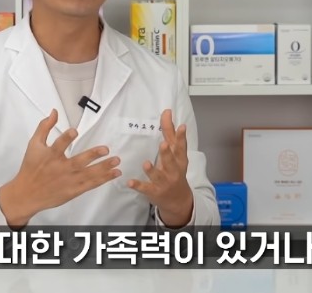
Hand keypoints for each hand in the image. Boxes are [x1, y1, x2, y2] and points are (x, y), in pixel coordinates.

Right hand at [0, 109, 121, 228]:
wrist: (27, 193)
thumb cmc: (31, 167)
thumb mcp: (34, 144)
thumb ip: (44, 127)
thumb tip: (54, 112)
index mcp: (50, 156)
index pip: (59, 145)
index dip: (66, 137)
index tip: (74, 131)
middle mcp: (61, 168)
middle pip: (78, 161)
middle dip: (92, 155)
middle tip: (105, 149)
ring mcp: (69, 180)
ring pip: (89, 174)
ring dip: (104, 167)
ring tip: (116, 160)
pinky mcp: (74, 190)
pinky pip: (91, 184)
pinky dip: (103, 179)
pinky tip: (114, 173)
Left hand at [127, 109, 193, 227]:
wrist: (178, 200)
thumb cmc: (176, 171)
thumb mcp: (176, 154)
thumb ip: (170, 134)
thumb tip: (167, 112)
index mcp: (179, 160)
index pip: (181, 147)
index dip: (181, 137)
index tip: (181, 126)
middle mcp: (173, 171)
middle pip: (170, 161)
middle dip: (167, 153)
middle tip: (164, 144)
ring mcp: (164, 182)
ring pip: (157, 176)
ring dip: (152, 170)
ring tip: (146, 163)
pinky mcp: (154, 191)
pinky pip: (145, 188)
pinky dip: (138, 185)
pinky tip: (130, 182)